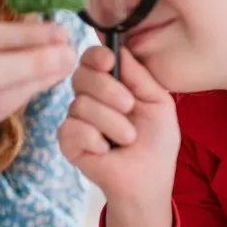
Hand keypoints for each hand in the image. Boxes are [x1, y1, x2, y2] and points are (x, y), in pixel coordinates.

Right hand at [58, 46, 179, 204]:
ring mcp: (77, 120)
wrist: (149, 180)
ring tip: (127, 139)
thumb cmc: (156, 142)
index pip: (92, 59)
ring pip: (80, 104)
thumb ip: (139, 74)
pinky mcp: (68, 142)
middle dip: (107, 89)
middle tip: (129, 107)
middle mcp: (90, 98)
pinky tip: (105, 150)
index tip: (109, 61)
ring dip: (111, 123)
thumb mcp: (158, 101)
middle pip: (81, 76)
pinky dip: (93, 139)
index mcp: (111, 84)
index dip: (96, 55)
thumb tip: (119, 46)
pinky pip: (71, 128)